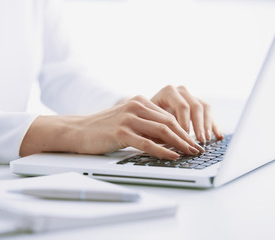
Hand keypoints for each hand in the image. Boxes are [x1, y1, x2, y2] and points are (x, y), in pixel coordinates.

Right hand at [20, 95, 203, 159]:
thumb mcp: (127, 121)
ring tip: (190, 153)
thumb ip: (146, 125)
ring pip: (161, 131)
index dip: (183, 130)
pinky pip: (147, 143)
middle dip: (186, 137)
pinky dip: (162, 150)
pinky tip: (172, 156)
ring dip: (179, 143)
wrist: (77, 130)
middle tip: (197, 148)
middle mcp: (136, 106)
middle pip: (168, 122)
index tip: (193, 141)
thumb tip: (169, 138)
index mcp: (140, 101)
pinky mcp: (121, 132)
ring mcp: (128, 118)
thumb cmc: (103, 128)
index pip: (168, 116)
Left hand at [151, 85, 223, 142]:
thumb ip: (159, 127)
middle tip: (199, 140)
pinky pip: (209, 114)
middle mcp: (181, 91)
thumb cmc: (145, 117)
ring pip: (205, 108)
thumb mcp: (149, 120)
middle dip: (199, 125)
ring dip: (207, 125)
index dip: (185, 122)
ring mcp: (191, 96)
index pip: (182, 106)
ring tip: (205, 140)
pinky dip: (214, 126)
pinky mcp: (198, 105)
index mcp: (168, 91)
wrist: (145, 111)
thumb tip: (170, 142)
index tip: (186, 136)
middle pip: (195, 106)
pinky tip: (218, 137)